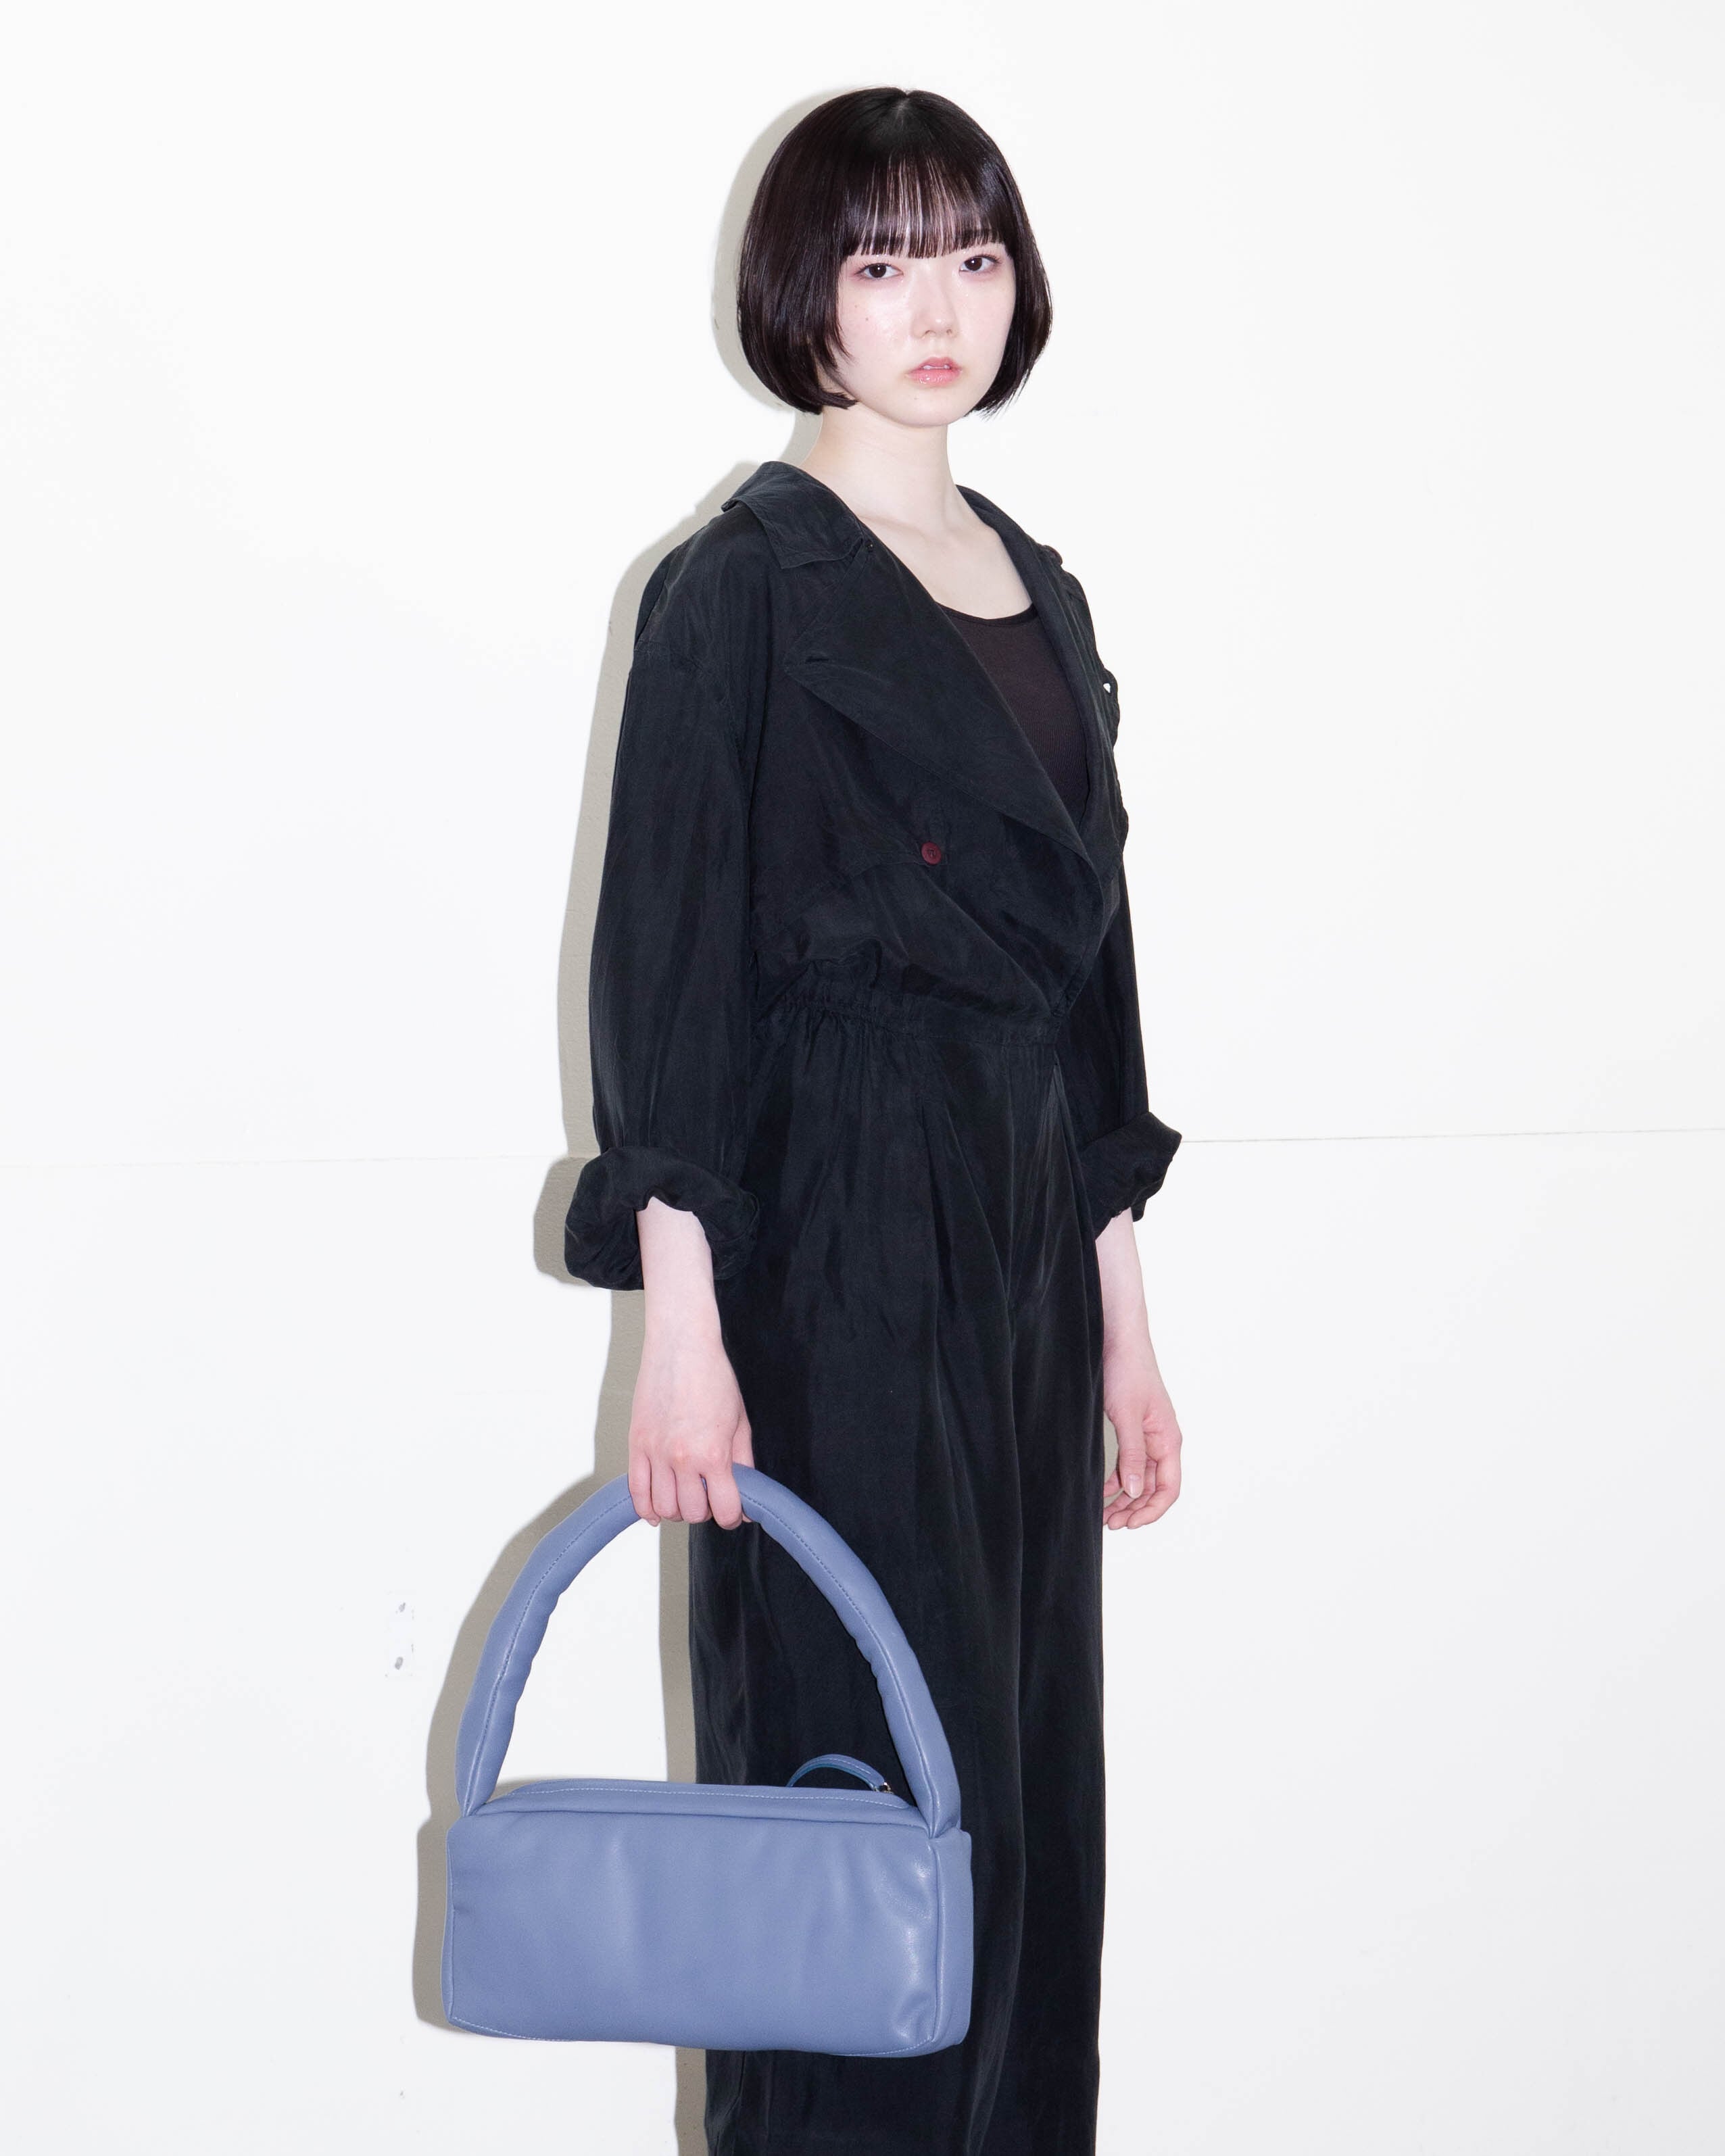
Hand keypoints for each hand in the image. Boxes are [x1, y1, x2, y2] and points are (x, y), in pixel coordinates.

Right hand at [630, 1198, 755, 1526]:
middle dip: (706, 1511)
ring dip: (678, 1510)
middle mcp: (682, 1458)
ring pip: (664, 1508)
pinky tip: (657, 1512)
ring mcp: (655, 1453)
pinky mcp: (636, 1444)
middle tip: (711, 1497)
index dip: (733, 1516)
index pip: (724, 1510)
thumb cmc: (715, 1378)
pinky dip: (646, 1509)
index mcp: (714, 1453)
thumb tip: (748, 1496)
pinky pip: (636, 1491)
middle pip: (693, 1513)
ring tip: (687, 1496)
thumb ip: (744, 1463)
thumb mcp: (741, 1422)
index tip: (735, 1511)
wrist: (682, 1345)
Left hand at [1094, 1208, 1183, 1528]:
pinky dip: (1118, 1478)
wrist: (1117, 1337)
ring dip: (1126, 1497)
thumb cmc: (1127, 1370)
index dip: (1152, 1512)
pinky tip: (1102, 1487)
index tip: (1129, 1524)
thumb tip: (1137, 1493)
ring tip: (1105, 1512)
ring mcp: (1148, 1433)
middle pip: (1156, 1487)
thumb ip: (1133, 1455)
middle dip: (1136, 1508)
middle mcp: (1162, 1439)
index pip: (1169, 1488)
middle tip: (1111, 1523)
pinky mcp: (1133, 1425)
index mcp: (1168, 1438)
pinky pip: (1131, 1461)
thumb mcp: (1127, 1417)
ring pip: (1142, 1477)